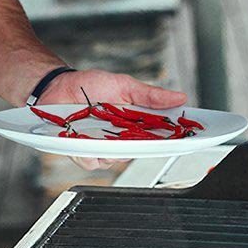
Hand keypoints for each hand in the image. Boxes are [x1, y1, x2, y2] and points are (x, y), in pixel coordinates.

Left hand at [38, 69, 187, 171]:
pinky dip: (89, 151)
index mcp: (135, 124)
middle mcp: (121, 139)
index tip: (188, 138)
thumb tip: (179, 97)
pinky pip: (92, 161)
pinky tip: (84, 138)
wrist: (58, 87)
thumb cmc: (90, 86)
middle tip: (137, 132)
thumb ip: (150, 96)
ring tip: (103, 129)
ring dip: (111, 147)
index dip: (174, 140)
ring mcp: (102, 147)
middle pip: (140, 152)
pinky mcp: (82, 152)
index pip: (160, 137)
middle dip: (142, 145)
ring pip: (115, 160)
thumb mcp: (124, 85)